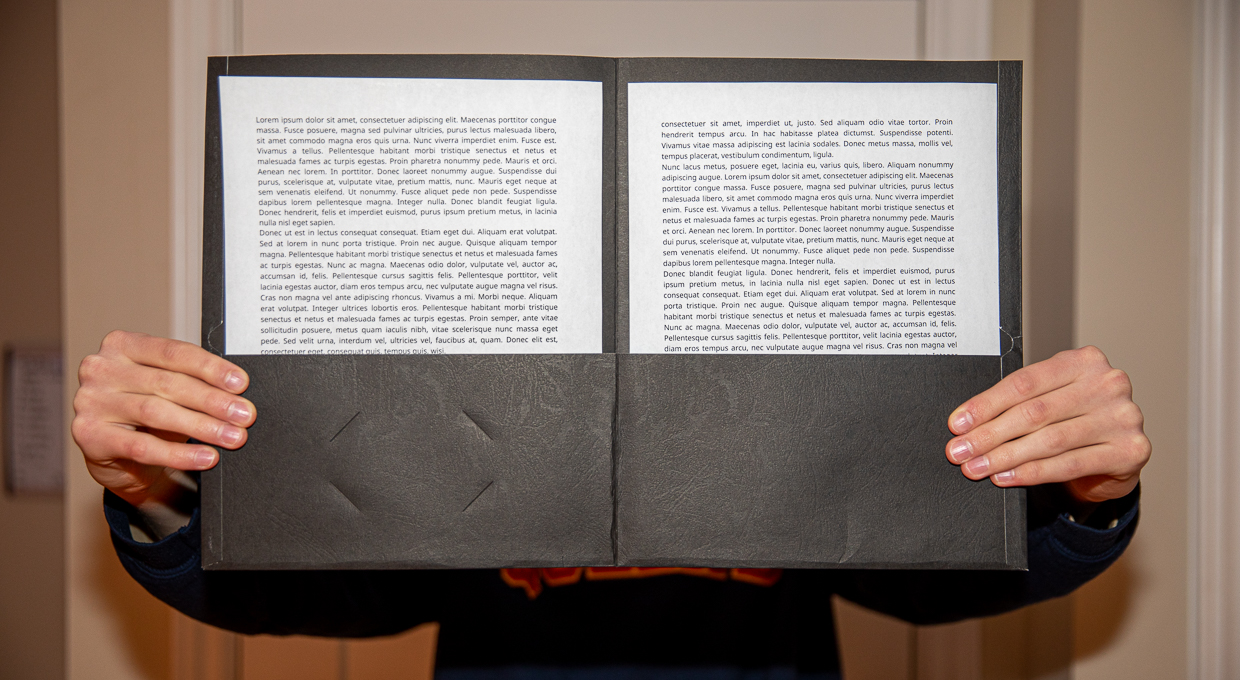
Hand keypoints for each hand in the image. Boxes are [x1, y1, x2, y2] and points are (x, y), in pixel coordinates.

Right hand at [72, 331, 254, 508]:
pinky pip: (143, 447)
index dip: (211, 368)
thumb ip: (193, 382)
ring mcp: (90, 402)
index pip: (174, 352)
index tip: (241, 383)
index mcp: (123, 345)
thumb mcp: (167, 388)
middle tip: (244, 415)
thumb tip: (238, 393)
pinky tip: (205, 457)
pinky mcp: (89, 436)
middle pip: (168, 383)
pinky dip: (180, 454)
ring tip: (232, 437)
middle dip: (213, 401)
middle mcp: (102, 369)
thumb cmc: (147, 412)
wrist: (117, 453)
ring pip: (156, 413)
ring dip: (202, 426)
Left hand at [945, 346, 1149, 504]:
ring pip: (1050, 440)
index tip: (957, 424)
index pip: (1024, 382)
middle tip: (959, 451)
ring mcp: (1123, 417)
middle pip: (1034, 412)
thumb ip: (1018, 403)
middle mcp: (1108, 384)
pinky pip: (1070, 464)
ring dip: (1005, 456)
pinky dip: (1032, 472)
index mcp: (1084, 361)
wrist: (1119, 452)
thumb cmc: (1075, 419)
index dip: (986, 405)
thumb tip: (965, 424)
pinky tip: (1006, 477)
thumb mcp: (1051, 398)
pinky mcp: (1131, 450)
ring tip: (977, 467)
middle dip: (989, 434)